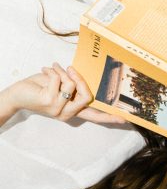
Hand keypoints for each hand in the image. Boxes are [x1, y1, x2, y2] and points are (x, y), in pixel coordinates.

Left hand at [6, 62, 121, 123]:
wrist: (18, 93)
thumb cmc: (41, 87)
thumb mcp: (62, 87)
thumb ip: (74, 86)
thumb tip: (85, 76)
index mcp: (72, 111)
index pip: (95, 116)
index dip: (110, 117)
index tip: (125, 119)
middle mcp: (67, 114)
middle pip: (87, 96)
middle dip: (79, 78)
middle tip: (68, 68)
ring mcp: (58, 109)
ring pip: (72, 85)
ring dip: (61, 72)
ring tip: (52, 70)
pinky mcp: (50, 102)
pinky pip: (60, 79)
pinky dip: (53, 71)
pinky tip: (45, 71)